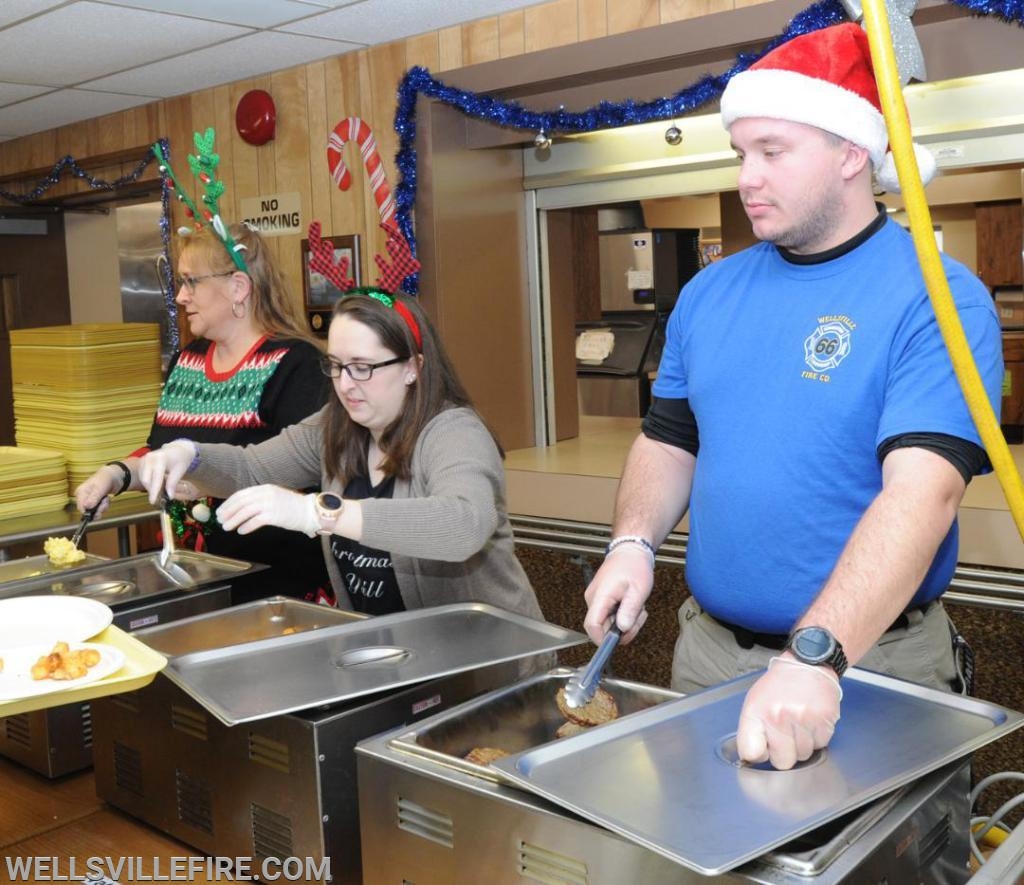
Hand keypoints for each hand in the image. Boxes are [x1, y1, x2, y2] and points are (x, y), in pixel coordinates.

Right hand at [74, 466, 120, 515]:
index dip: (89, 511)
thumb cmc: (105, 479)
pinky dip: (104, 506)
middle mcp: (83, 497)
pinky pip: (99, 509)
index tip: (98, 509)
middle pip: (88, 510)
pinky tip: (106, 499)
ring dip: (103, 507)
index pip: (80, 507)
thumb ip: (94, 498)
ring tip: (106, 499)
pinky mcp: (95, 502)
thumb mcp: (100, 488)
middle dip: (98, 508)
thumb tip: (86, 506)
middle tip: (105, 501)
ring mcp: (89, 500)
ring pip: (94, 511)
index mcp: (81, 492)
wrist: (114, 476)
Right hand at [137, 440, 196, 503]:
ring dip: (150, 487)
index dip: (154, 491)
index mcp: (160, 459)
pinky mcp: (141, 462)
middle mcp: (149, 458)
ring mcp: (143, 459)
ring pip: (143, 479)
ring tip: (160, 489)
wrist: (176, 450)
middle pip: (146, 480)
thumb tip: (169, 496)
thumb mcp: (180, 471)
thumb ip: (173, 483)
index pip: (156, 478)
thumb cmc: (180, 460)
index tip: (153, 501)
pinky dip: (148, 482)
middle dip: (151, 490)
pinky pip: (142, 476)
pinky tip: (156, 483)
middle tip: (159, 498)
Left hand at [216, 486, 318, 536]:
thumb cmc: (292, 507)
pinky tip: (241, 531)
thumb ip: (260, 499)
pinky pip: (255, 521)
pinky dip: (246, 526)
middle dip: (228, 511)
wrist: (309, 511)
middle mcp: (266, 494)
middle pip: (241, 502)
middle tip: (220, 520)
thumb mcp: (274, 497)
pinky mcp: (275, 515)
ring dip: (234, 520)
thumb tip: (242, 508)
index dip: (229, 503)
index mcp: (265, 488)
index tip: (221, 510)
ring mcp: (270, 504)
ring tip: (227, 527)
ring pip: (245, 511)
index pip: (241, 494)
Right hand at [582, 544, 651, 645]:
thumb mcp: (638, 589)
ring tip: (636, 607)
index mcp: (600, 596)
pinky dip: (623, 615)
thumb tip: (623, 628)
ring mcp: (596, 599)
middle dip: (623, 628)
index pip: (592, 626)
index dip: (602, 639)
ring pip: (608, 623)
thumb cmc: (633, 565)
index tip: (617, 642)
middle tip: (638, 617)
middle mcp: (593, 599)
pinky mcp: (601, 599)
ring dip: (625, 621)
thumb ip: (629, 610)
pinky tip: (631, 605)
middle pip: (602, 627)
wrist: (630, 551)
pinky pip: (610, 615)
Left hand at [736, 656, 842, 770]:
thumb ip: (751, 730)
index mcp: (757, 712)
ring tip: (799, 723)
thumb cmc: (779, 686)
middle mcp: (779, 716)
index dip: (758, 755)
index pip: (751, 753)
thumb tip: (753, 758)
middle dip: (784, 753)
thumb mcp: (755, 702)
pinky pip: (821, 745)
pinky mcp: (825, 720)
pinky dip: (817, 738)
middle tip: (785, 734)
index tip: (762, 748)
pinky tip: (812, 721)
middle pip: (782, 762)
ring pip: (803, 756)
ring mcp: (803, 719)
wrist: (807, 665)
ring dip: (802, 745)